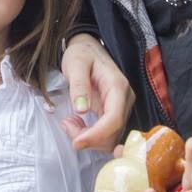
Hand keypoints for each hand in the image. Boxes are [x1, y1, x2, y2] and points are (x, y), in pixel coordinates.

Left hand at [60, 33, 134, 150]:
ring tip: (69, 122)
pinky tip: (76, 124)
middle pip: (113, 133)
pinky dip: (91, 136)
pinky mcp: (114, 113)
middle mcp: (124, 100)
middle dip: (89, 138)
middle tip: (66, 124)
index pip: (114, 119)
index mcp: (118, 87)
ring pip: (110, 138)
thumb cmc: (82, 54)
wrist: (88, 49)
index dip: (97, 135)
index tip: (77, 142)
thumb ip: (78, 85)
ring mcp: (121, 108)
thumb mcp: (75, 64)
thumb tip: (81, 110)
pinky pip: (106, 133)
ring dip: (89, 138)